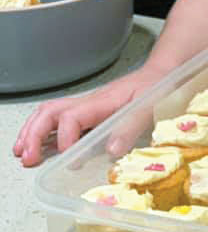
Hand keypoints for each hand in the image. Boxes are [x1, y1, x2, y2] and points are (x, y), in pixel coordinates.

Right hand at [14, 65, 161, 166]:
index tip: (67, 157)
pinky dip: (43, 130)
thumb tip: (111, 151)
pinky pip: (60, 117)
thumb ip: (131, 127)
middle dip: (34, 135)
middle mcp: (89, 102)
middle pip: (50, 112)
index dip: (65, 138)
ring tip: (22, 153)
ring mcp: (87, 106)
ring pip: (50, 113)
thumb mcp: (150, 106)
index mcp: (102, 102)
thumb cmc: (156, 88)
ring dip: (32, 132)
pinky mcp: (90, 112)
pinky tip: (38, 145)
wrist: (161, 73)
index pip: (72, 117)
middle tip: (27, 158)